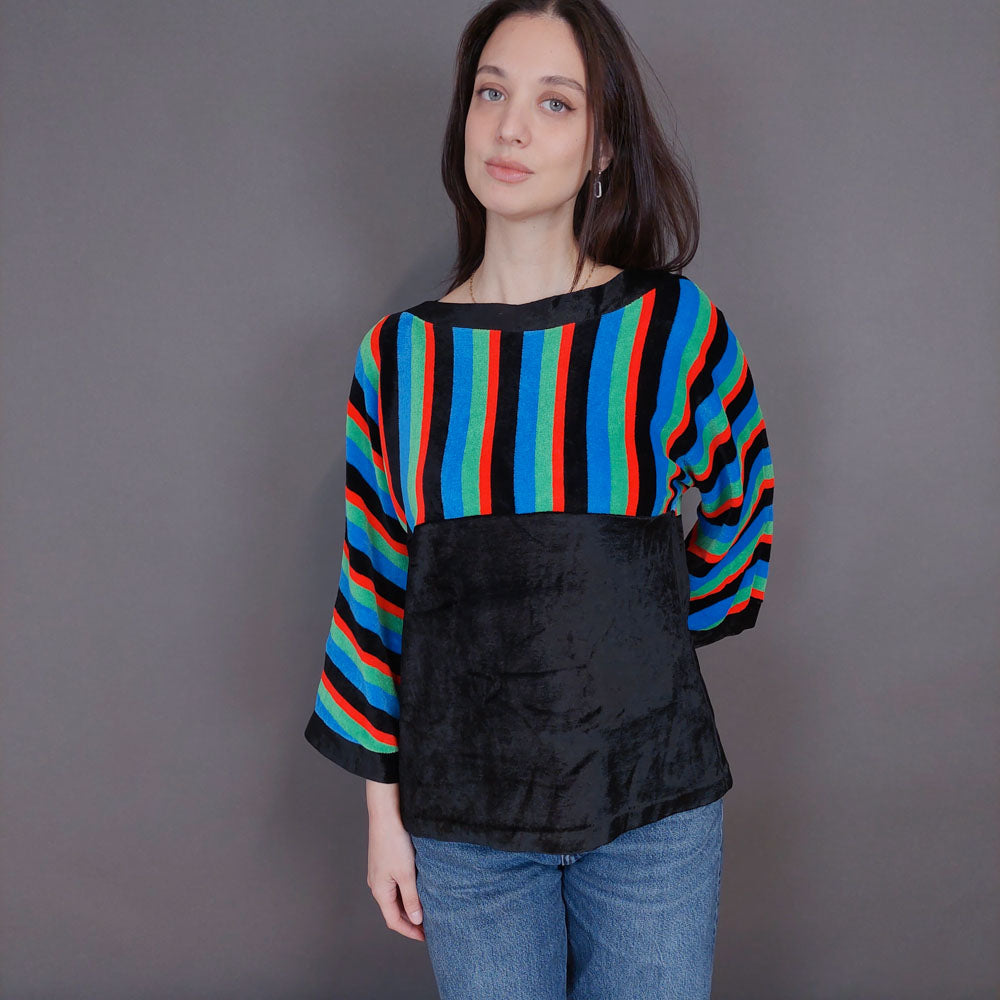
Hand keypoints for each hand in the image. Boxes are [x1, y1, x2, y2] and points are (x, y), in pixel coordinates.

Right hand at [366, 789, 424, 941]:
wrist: (386, 814)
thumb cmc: (394, 842)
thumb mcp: (406, 874)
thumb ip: (411, 899)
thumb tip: (416, 920)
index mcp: (379, 891)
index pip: (394, 921)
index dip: (410, 931)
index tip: (426, 937)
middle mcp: (377, 884)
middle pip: (394, 910)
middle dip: (410, 920)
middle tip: (430, 926)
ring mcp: (380, 872)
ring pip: (395, 896)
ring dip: (409, 905)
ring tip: (427, 909)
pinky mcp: (385, 861)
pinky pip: (396, 883)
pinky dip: (407, 891)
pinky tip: (419, 888)